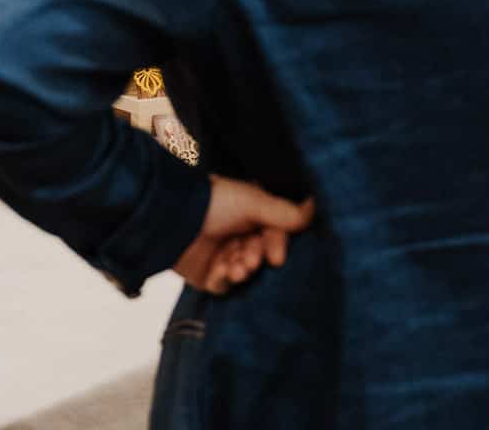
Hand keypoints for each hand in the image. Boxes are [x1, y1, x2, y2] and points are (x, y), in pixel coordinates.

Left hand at [172, 176, 312, 296]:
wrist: (169, 218)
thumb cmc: (213, 202)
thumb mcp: (253, 202)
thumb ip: (286, 213)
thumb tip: (318, 207)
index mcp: (249, 214)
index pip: (275, 235)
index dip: (276, 246)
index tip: (276, 257)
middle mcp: (238, 234)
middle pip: (261, 256)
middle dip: (256, 258)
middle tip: (249, 259)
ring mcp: (222, 255)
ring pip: (245, 273)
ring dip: (242, 270)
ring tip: (234, 265)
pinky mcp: (207, 275)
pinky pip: (224, 286)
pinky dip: (223, 279)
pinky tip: (218, 270)